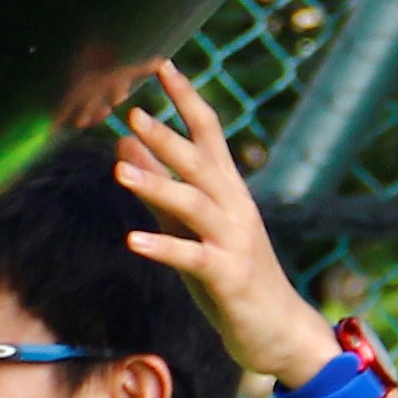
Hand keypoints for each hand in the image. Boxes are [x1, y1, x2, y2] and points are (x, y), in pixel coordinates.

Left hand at [114, 61, 333, 384]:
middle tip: (134, 112)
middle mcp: (235, 208)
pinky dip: (163, 247)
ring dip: (158, 185)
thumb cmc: (231, 274)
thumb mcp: (189, 225)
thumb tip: (125, 144)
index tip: (162, 66)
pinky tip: (132, 240)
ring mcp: (234, 241)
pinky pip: (193, 258)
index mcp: (228, 191)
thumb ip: (158, 187)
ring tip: (119, 172)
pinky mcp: (229, 277)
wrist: (278, 330)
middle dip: (168, 137)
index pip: (209, 134)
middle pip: (201, 163)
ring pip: (196, 205)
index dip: (186, 100)